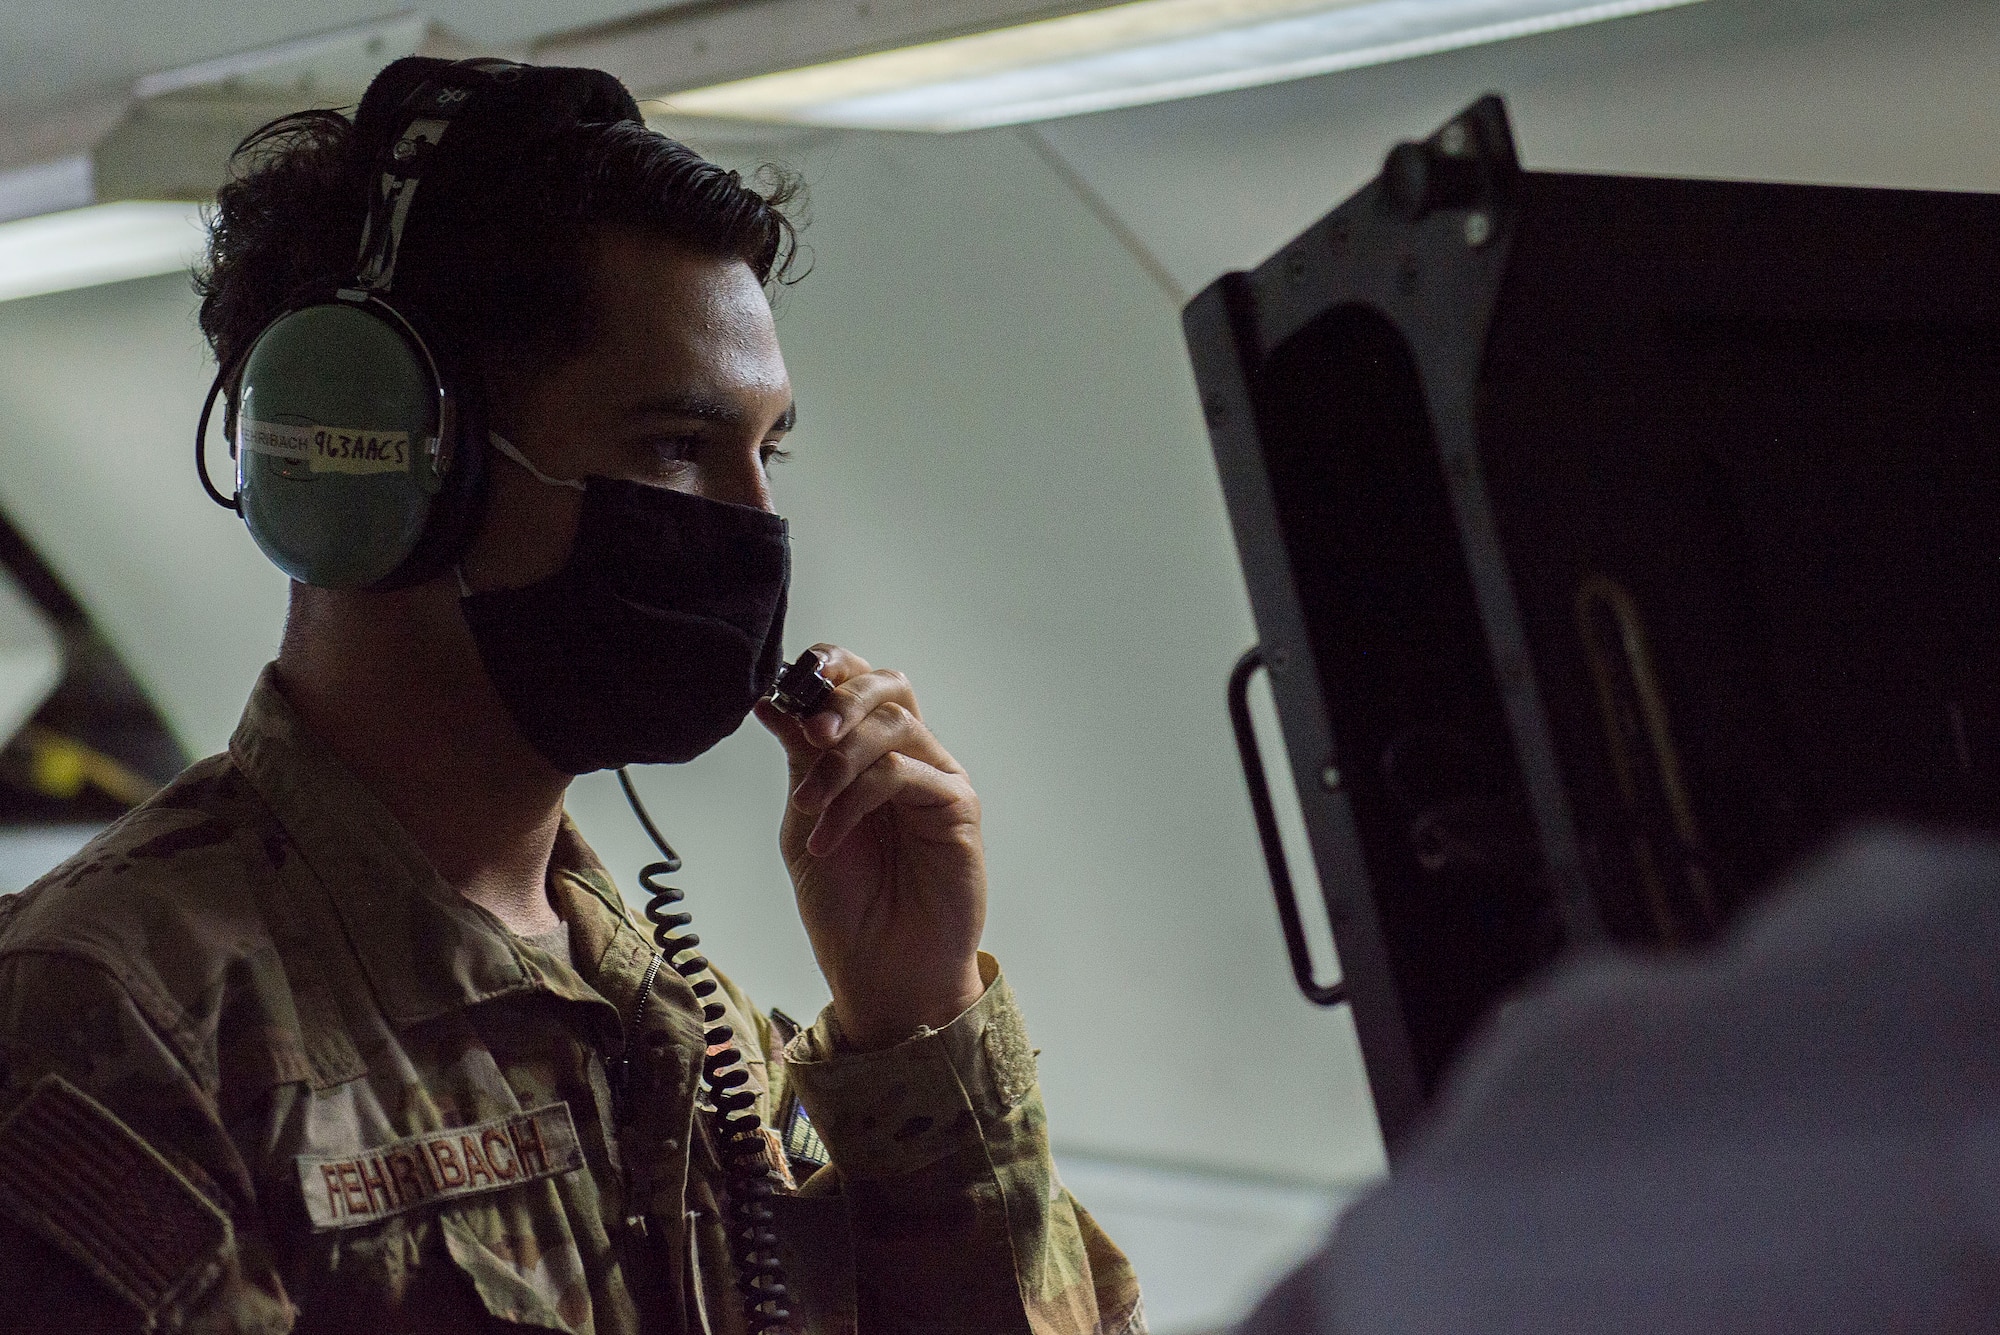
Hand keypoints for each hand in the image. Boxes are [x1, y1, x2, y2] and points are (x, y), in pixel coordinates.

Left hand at [753, 644, 986, 1049]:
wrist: (880, 973)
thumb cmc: (846, 906)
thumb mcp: (805, 822)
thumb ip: (800, 761)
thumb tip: (772, 702)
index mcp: (871, 755)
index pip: (859, 685)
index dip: (830, 667)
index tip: (788, 679)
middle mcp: (909, 759)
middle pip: (889, 687)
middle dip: (842, 697)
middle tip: (810, 731)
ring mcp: (936, 781)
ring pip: (895, 726)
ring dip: (839, 760)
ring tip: (810, 807)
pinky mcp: (958, 808)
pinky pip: (905, 774)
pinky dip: (856, 799)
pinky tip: (829, 838)